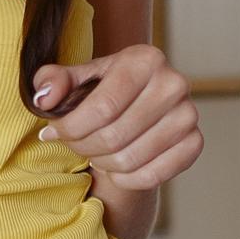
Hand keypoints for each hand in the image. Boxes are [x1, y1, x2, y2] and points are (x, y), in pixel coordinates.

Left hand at [32, 45, 202, 197]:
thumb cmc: (104, 91)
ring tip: (95, 153)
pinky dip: (127, 179)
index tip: (53, 133)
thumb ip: (53, 81)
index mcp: (145, 59)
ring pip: (129, 159)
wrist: (140, 108)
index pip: (102, 107)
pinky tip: (117, 168)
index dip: (70, 128)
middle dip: (83, 147)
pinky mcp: (195, 143)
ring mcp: (188, 115)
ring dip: (103, 163)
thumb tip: (45, 98)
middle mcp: (174, 83)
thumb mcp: (77, 80)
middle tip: (75, 145)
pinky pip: (152, 175)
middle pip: (114, 136)